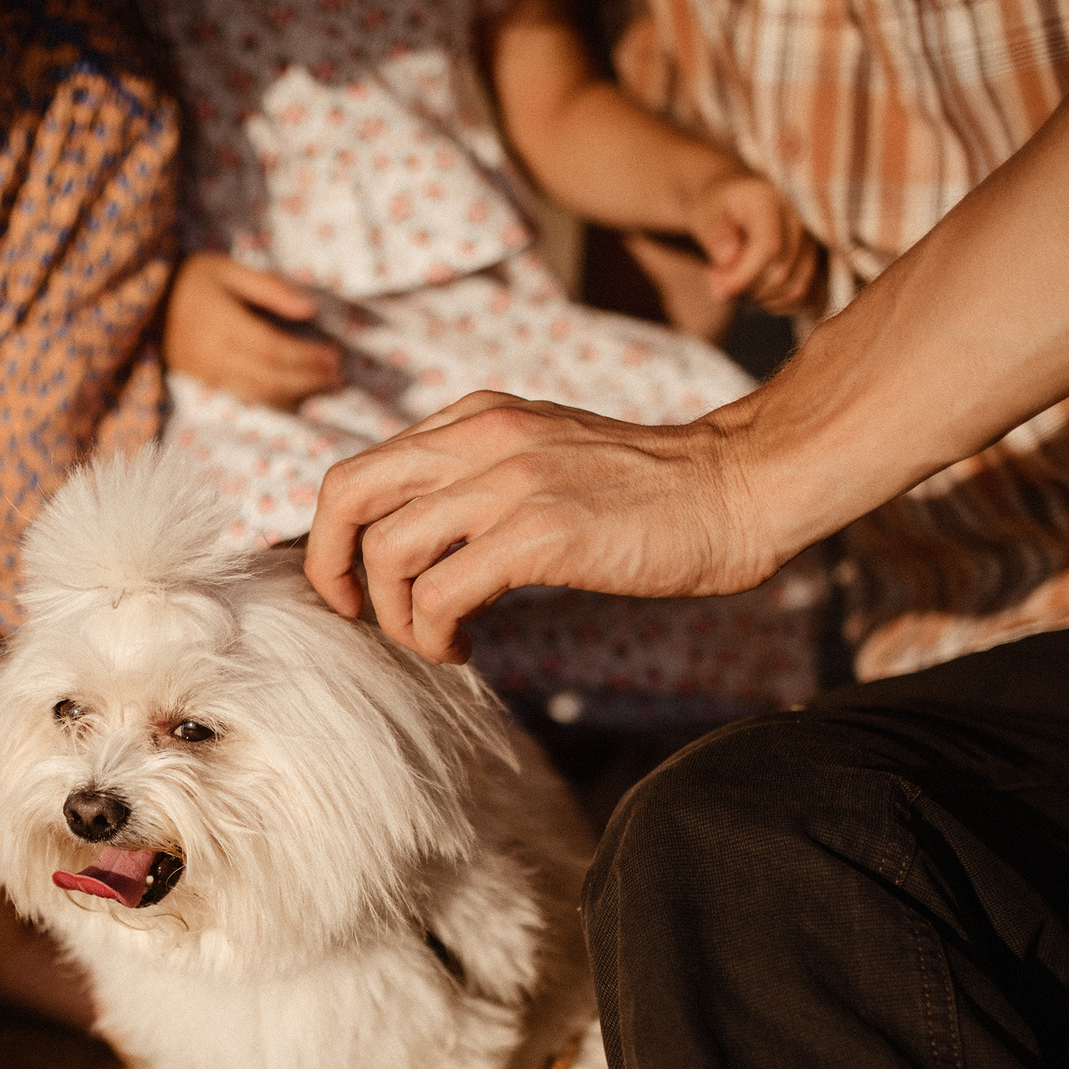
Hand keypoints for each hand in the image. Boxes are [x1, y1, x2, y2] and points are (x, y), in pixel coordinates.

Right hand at [164, 251, 346, 410]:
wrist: (143, 302)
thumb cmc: (190, 278)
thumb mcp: (228, 269)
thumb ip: (269, 288)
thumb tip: (309, 309)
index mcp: (221, 322)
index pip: (272, 348)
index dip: (306, 357)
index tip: (334, 354)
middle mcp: (215, 353)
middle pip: (270, 376)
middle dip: (308, 378)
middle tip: (338, 374)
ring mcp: (209, 372)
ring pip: (260, 393)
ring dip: (297, 393)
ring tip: (326, 385)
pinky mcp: (207, 381)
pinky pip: (247, 396)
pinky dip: (276, 399)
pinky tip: (296, 394)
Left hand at [305, 391, 801, 663]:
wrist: (737, 489)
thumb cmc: (645, 494)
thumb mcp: (543, 460)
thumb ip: (477, 481)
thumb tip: (407, 543)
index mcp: (475, 419)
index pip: (359, 470)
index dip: (333, 538)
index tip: (355, 589)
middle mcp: (481, 438)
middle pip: (346, 495)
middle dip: (330, 570)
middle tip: (357, 617)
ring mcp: (510, 482)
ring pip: (388, 552)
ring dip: (396, 617)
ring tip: (437, 641)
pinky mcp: (540, 534)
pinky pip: (440, 594)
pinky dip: (435, 635)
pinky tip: (465, 648)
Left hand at [687, 173, 823, 314]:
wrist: (734, 207)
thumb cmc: (717, 211)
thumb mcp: (705, 216)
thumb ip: (715, 236)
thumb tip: (729, 259)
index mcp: (771, 203)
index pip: (769, 247)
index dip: (743, 277)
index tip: (719, 290)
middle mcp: (799, 221)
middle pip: (782, 273)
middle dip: (747, 289)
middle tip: (719, 283)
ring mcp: (812, 242)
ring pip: (795, 289)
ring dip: (760, 298)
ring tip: (736, 283)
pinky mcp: (817, 261)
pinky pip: (803, 296)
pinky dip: (775, 302)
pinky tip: (754, 290)